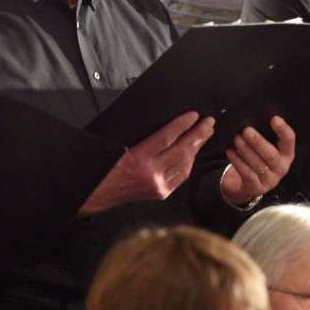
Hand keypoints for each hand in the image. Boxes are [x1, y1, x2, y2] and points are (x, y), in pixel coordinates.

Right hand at [79, 112, 213, 215]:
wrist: (100, 193)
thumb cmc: (107, 168)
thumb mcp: (121, 147)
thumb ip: (145, 139)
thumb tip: (168, 127)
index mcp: (139, 159)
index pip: (167, 138)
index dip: (183, 125)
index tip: (194, 116)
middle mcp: (151, 173)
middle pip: (181, 150)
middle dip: (198, 135)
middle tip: (209, 123)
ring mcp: (158, 185)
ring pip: (184, 163)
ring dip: (197, 148)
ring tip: (205, 134)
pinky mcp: (161, 193)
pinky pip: (181, 176)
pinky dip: (189, 162)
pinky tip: (194, 153)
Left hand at [220, 116, 295, 204]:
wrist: (251, 182)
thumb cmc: (259, 157)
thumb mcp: (266, 147)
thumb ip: (264, 135)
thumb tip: (251, 117)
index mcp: (287, 154)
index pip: (289, 141)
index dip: (283, 130)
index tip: (274, 118)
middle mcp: (282, 167)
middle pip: (271, 155)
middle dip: (258, 142)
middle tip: (246, 130)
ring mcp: (271, 180)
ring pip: (258, 164)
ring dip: (246, 151)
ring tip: (236, 139)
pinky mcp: (257, 188)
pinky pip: (247, 174)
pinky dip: (237, 162)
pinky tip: (230, 151)